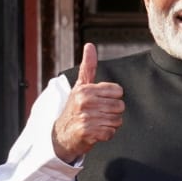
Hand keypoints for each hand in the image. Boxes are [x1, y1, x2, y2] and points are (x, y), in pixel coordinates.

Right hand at [51, 43, 124, 162]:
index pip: (118, 91)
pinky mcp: (88, 133)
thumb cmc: (75, 108)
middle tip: (99, 114)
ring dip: (110, 124)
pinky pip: (110, 133)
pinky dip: (106, 134)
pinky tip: (96, 132)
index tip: (101, 101)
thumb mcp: (80, 86)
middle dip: (112, 112)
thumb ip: (88, 66)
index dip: (113, 97)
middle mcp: (85, 102)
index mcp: (85, 89)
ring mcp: (86, 118)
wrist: (62, 134)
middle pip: (120, 106)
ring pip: (117, 120)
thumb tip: (90, 45)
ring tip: (97, 122)